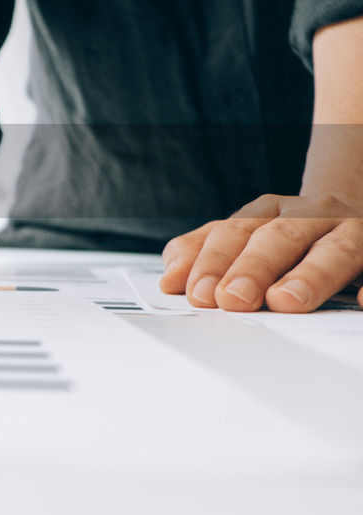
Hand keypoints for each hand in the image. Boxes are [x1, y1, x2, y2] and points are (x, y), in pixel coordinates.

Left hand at [159, 194, 362, 312]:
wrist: (356, 212)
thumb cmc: (290, 237)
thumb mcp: (245, 237)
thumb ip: (203, 254)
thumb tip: (170, 281)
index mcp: (268, 212)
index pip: (232, 233)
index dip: (212, 262)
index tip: (197, 294)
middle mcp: (311, 215)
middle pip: (277, 238)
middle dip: (252, 268)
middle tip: (233, 300)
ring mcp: (353, 231)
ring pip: (333, 251)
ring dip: (309, 276)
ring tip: (286, 301)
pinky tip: (362, 302)